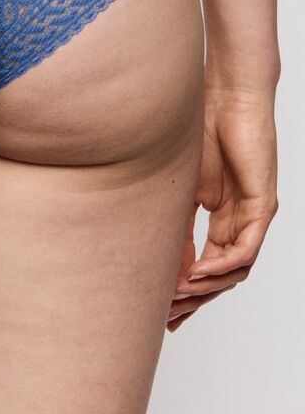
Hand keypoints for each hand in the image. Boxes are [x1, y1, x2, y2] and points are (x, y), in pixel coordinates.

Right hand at [167, 87, 277, 330]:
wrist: (225, 96)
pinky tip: (198, 275)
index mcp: (224, 214)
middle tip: (170, 317)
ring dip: (207, 288)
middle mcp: (242, 219)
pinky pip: (246, 248)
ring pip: (237, 268)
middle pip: (224, 274)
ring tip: (177, 298)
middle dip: (196, 299)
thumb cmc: (200, 129)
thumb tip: (151, 248)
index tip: (164, 309)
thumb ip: (173, 216)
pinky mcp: (262, 204)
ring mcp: (254, 213)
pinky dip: (222, 266)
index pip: (210, 263)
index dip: (189, 290)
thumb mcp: (178, 183)